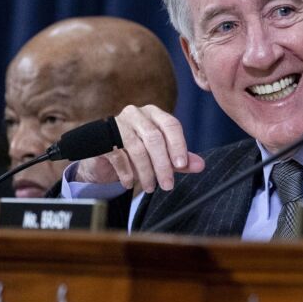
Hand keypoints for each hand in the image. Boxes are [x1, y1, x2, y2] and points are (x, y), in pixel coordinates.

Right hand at [71, 105, 205, 192]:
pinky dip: (126, 172)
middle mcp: (136, 114)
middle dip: (163, 164)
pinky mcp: (102, 137)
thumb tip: (200, 165)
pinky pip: (118, 155)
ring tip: (150, 187)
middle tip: (167, 185)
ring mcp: (118, 123)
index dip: (178, 145)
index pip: (171, 125)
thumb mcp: (161, 157)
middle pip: (155, 138)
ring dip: (146, 172)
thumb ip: (180, 160)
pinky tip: (129, 183)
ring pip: (137, 148)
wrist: (102, 157)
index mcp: (154, 114)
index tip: (182, 165)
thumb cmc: (135, 154)